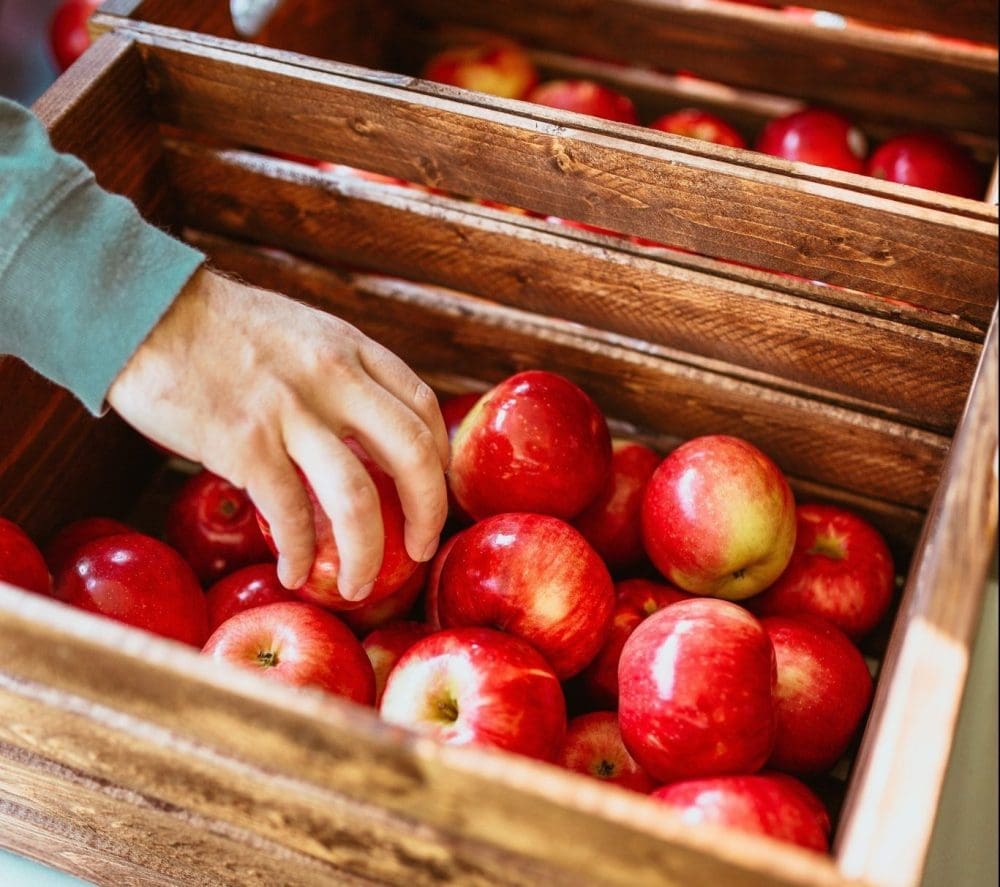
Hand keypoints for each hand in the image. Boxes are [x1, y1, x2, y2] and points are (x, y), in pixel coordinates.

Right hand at [108, 267, 449, 599]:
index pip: (424, 410)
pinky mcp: (244, 445)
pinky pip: (290, 516)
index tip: (432, 492)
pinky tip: (294, 573)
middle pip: (413, 457)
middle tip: (420, 550)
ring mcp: (290, 412)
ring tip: (359, 588)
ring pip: (357, 501)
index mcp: (352, 350)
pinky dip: (299, 555)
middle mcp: (334, 378)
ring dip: (366, 557)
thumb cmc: (222, 328)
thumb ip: (341, 375)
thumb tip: (365, 433)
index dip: (439, 462)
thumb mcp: (303, 334)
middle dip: (428, 515)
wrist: (144, 310)